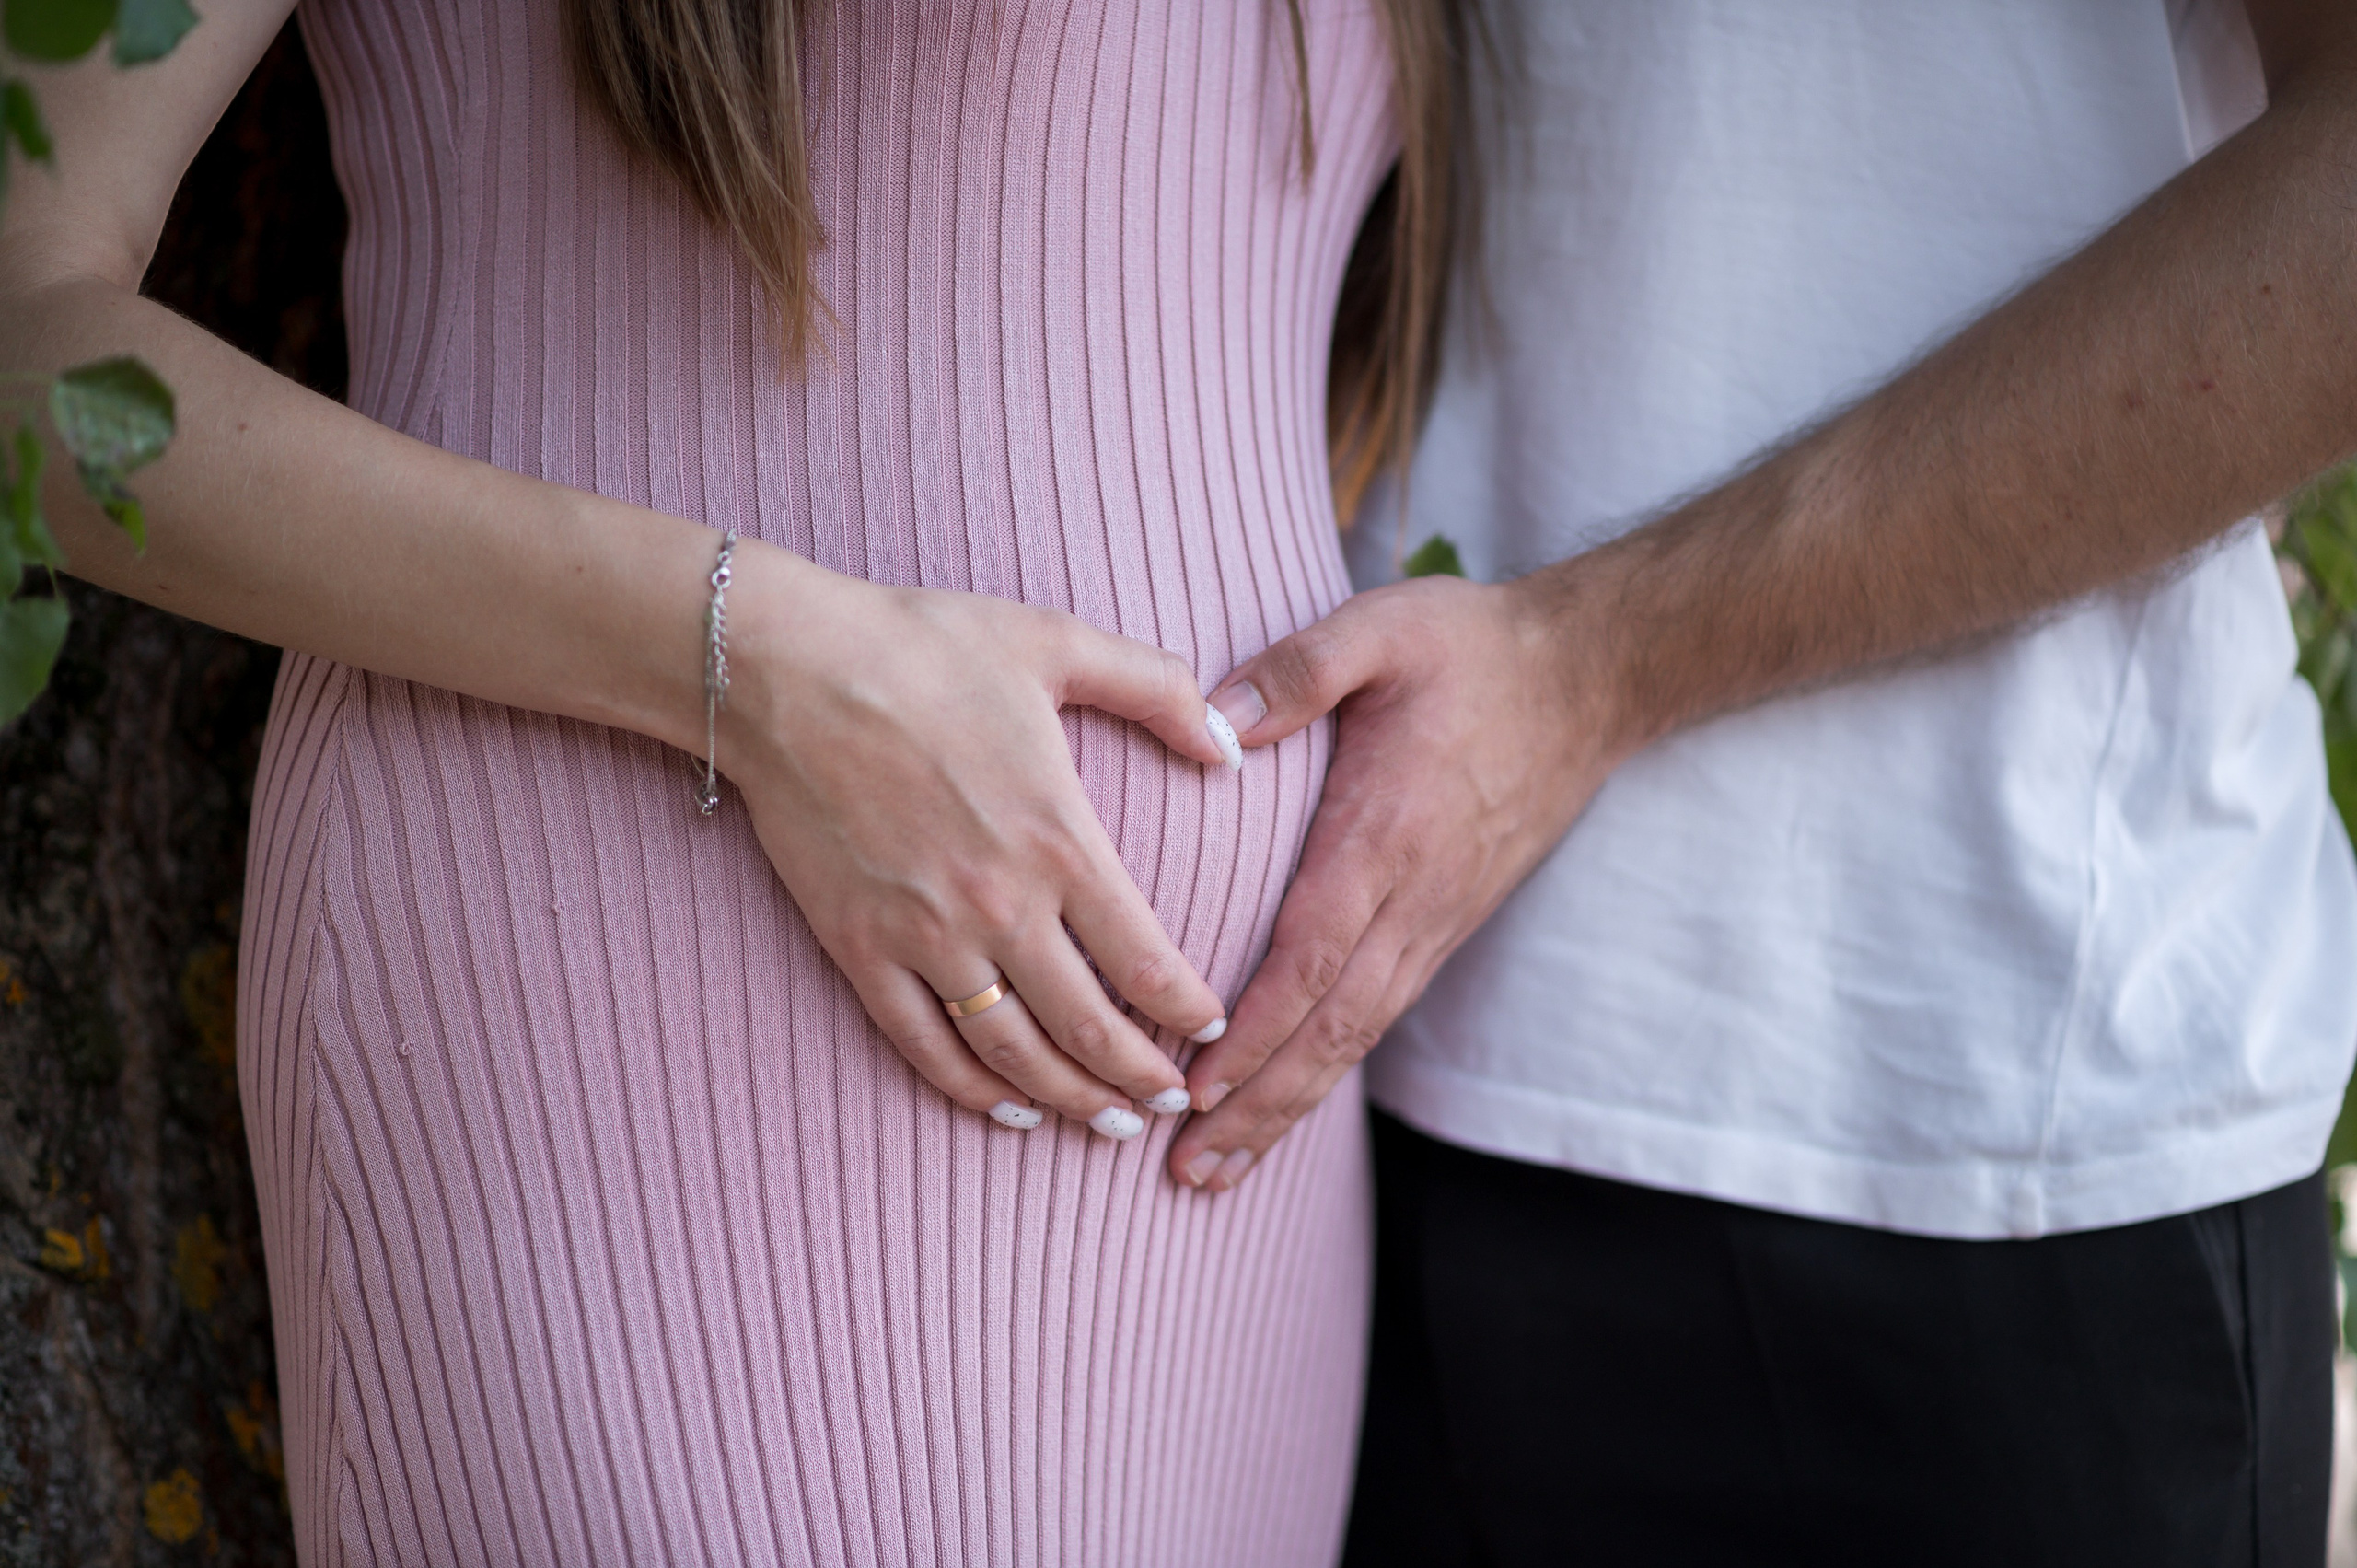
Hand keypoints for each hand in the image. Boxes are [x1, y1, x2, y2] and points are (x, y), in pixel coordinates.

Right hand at [718, 541, 1244, 1137]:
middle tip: (1170, 1102)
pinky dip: (972, 1090)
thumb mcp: (1058, 642)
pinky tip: (1009, 1109)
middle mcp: (1000, 904)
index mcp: (1060, 838)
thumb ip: (1156, 688)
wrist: (786, 668)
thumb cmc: (923, 645)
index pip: (1147, 959)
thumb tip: (1230, 745)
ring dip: (1068, 1099)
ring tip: (1108, 1123)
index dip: (1188, 1011)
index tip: (1212, 1032)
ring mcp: (925, 935)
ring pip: (1013, 1052)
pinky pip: (923, 1046)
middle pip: (1088, 1027)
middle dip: (1139, 1078)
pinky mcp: (860, 948)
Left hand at [1165, 571, 1628, 1188]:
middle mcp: (1413, 900)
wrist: (1589, 678)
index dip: (1254, 1030)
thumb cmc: (1473, 649)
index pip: (1311, 956)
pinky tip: (1279, 1099)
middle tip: (1186, 1171)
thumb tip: (1215, 722)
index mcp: (1384, 837)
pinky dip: (1323, 1066)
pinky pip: (1376, 1014)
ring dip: (1285, 1106)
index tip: (1194, 1086)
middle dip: (1258, 1106)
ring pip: (1355, 1036)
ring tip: (1216, 1168)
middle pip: (1330, 1028)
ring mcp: (1434, 921)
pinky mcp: (1444, 924)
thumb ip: (1298, 669)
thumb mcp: (1382, 628)